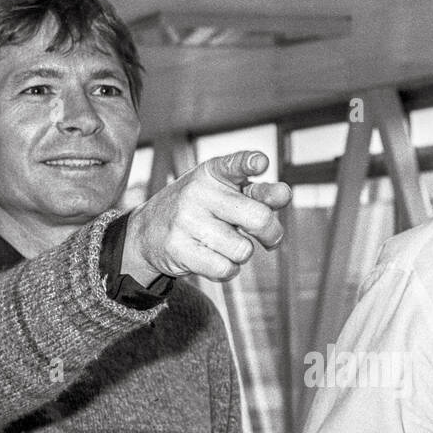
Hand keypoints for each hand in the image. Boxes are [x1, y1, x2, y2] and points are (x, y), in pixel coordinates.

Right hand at [123, 150, 290, 282]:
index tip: (261, 164)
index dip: (250, 163)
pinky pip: (225, 269)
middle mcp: (199, 192)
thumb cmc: (200, 210)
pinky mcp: (179, 248)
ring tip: (226, 245)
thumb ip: (258, 192)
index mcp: (213, 173)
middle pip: (259, 218)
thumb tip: (284, 194)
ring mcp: (186, 220)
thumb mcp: (224, 192)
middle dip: (272, 233)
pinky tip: (216, 259)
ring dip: (242, 253)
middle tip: (270, 239)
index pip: (235, 164)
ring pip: (243, 250)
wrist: (148, 231)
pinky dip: (228, 269)